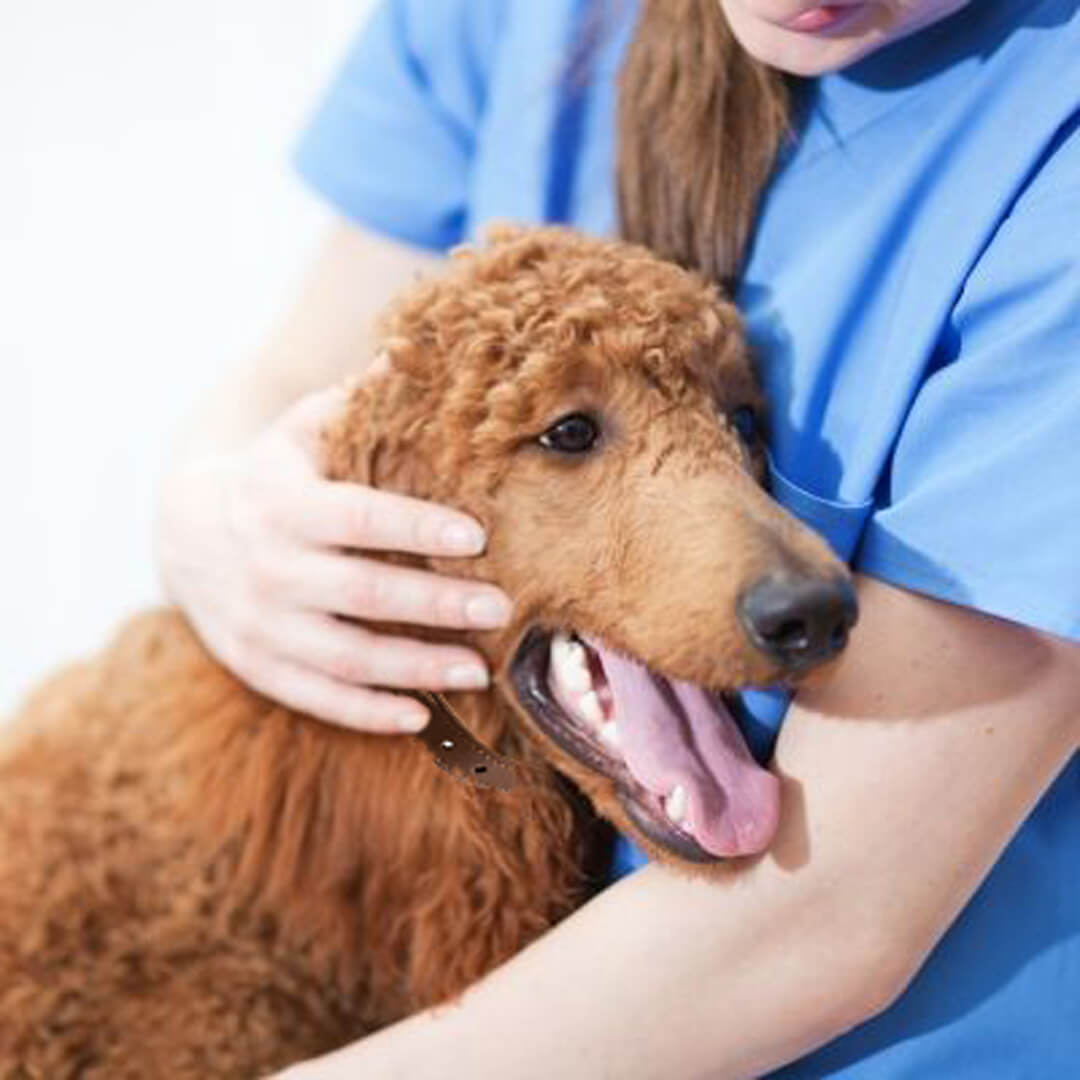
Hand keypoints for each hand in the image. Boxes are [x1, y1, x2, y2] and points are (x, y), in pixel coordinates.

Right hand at [155, 384, 511, 731]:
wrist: (185, 532)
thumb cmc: (272, 474)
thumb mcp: (303, 429)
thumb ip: (358, 400)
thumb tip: (416, 350)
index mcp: (282, 501)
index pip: (358, 517)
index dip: (417, 526)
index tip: (478, 536)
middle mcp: (269, 565)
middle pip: (361, 592)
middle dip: (436, 602)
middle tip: (501, 609)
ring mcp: (259, 622)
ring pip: (344, 656)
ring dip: (415, 666)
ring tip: (479, 671)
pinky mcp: (258, 663)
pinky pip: (315, 696)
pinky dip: (367, 711)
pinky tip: (420, 715)